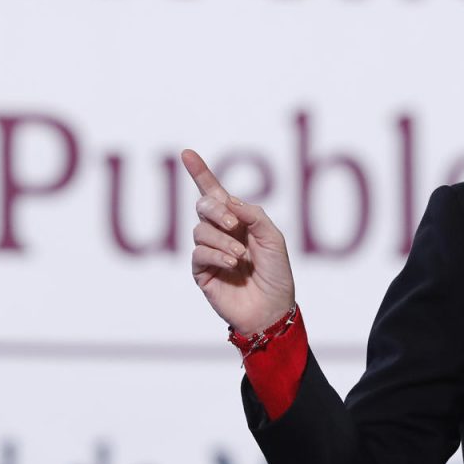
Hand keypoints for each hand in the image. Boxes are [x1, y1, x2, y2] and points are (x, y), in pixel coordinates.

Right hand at [180, 149, 295, 334]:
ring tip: (240, 257)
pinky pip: (198, 253)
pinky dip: (216, 254)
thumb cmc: (277, 275)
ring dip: (222, 240)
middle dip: (215, 209)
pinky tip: (232, 264)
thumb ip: (253, 215)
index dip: (200, 173)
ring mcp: (209, 252)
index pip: (215, 192)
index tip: (187, 153)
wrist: (272, 309)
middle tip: (233, 224)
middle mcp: (221, 233)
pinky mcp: (202, 272)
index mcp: (238, 221)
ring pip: (200, 230)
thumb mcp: (274, 238)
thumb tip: (228, 200)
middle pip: (203, 206)